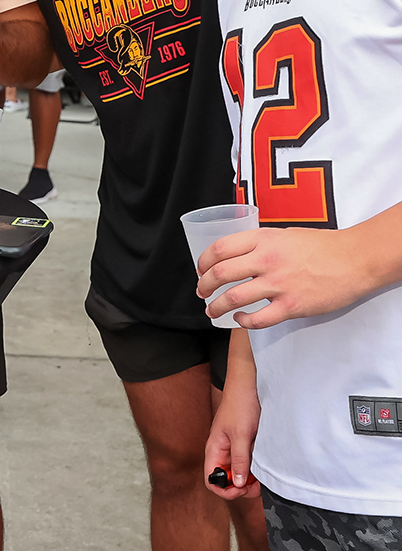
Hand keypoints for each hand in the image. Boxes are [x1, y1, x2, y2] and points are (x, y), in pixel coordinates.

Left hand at [197, 226, 373, 327]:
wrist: (355, 260)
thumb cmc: (323, 246)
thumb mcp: (284, 235)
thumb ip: (260, 244)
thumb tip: (238, 255)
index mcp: (263, 239)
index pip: (219, 249)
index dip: (203, 261)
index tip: (200, 270)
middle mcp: (266, 260)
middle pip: (220, 274)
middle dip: (204, 286)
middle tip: (201, 292)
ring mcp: (278, 284)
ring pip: (233, 298)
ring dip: (216, 307)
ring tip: (212, 310)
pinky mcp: (292, 306)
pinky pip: (258, 319)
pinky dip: (243, 322)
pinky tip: (240, 319)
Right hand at [204, 380, 262, 500]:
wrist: (247, 387)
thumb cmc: (239, 406)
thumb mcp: (241, 435)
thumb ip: (239, 460)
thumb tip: (237, 484)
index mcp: (214, 450)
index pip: (211, 479)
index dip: (224, 489)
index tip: (240, 489)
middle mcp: (221, 453)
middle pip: (225, 480)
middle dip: (240, 488)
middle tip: (256, 485)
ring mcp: (232, 450)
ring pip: (237, 475)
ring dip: (248, 480)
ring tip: (261, 477)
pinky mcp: (243, 446)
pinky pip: (246, 465)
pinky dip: (254, 470)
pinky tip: (262, 468)